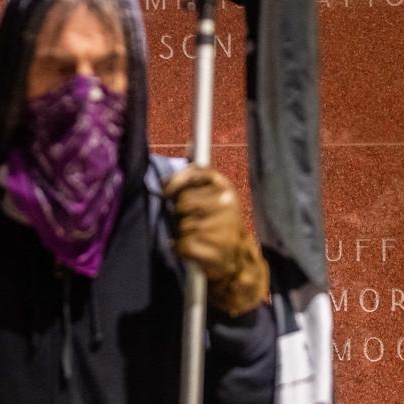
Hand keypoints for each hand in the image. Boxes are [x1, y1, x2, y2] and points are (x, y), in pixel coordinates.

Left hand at [163, 164, 268, 316]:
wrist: (237, 261)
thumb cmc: (217, 225)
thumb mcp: (213, 197)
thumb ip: (197, 176)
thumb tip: (189, 142)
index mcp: (224, 187)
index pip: (197, 172)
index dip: (176, 181)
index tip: (166, 191)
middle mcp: (226, 203)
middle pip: (183, 201)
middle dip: (179, 213)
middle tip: (189, 221)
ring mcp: (222, 226)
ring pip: (182, 225)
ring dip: (182, 233)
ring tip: (195, 236)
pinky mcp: (214, 248)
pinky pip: (182, 244)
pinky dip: (180, 249)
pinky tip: (191, 250)